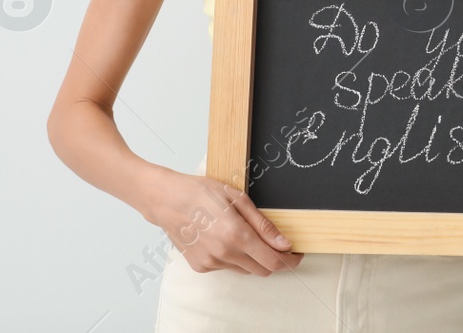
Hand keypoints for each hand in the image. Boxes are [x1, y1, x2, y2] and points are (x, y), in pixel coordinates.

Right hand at [139, 169, 302, 275]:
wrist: (166, 200)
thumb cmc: (201, 192)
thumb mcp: (238, 199)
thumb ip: (263, 225)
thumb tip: (284, 243)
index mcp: (236, 235)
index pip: (273, 261)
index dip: (290, 261)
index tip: (297, 254)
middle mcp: (223, 253)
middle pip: (262, 270)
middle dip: (275, 260)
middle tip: (280, 246)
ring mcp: (210, 262)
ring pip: (245, 269)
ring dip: (254, 258)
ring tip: (247, 235)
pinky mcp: (200, 266)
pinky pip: (227, 267)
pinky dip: (235, 257)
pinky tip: (226, 238)